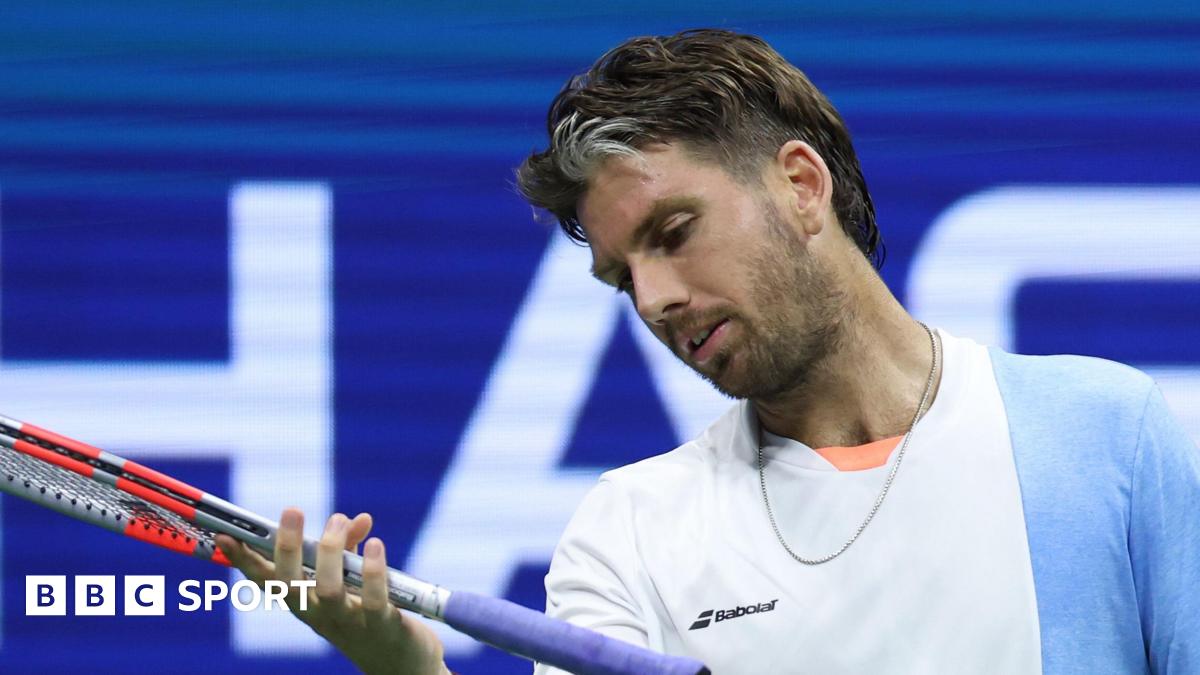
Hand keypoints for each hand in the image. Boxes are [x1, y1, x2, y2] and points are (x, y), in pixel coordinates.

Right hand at [217, 508, 450, 674]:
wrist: (400, 662)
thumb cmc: (368, 613)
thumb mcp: (353, 579)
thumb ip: (351, 547)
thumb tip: (359, 518)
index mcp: (304, 602)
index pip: (267, 581)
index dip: (244, 560)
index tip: (225, 535)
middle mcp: (318, 615)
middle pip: (290, 585)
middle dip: (286, 547)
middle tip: (292, 510)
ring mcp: (348, 623)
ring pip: (327, 591)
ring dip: (331, 552)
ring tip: (339, 519)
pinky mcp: (381, 626)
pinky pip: (372, 600)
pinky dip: (372, 571)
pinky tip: (376, 545)